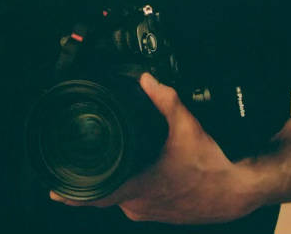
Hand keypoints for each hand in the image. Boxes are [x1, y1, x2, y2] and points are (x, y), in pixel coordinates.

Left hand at [50, 73, 258, 223]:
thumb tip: (147, 80)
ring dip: (118, 178)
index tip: (55, 190)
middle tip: (90, 155)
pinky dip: (134, 183)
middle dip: (99, 173)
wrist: (236, 191)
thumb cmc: (212, 166)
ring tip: (119, 158)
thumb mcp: (187, 127)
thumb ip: (166, 101)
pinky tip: (142, 169)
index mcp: (140, 188)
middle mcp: (141, 205)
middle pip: (108, 191)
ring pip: (123, 194)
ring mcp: (150, 211)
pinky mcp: (161, 211)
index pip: (97, 195)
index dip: (73, 194)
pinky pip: (137, 199)